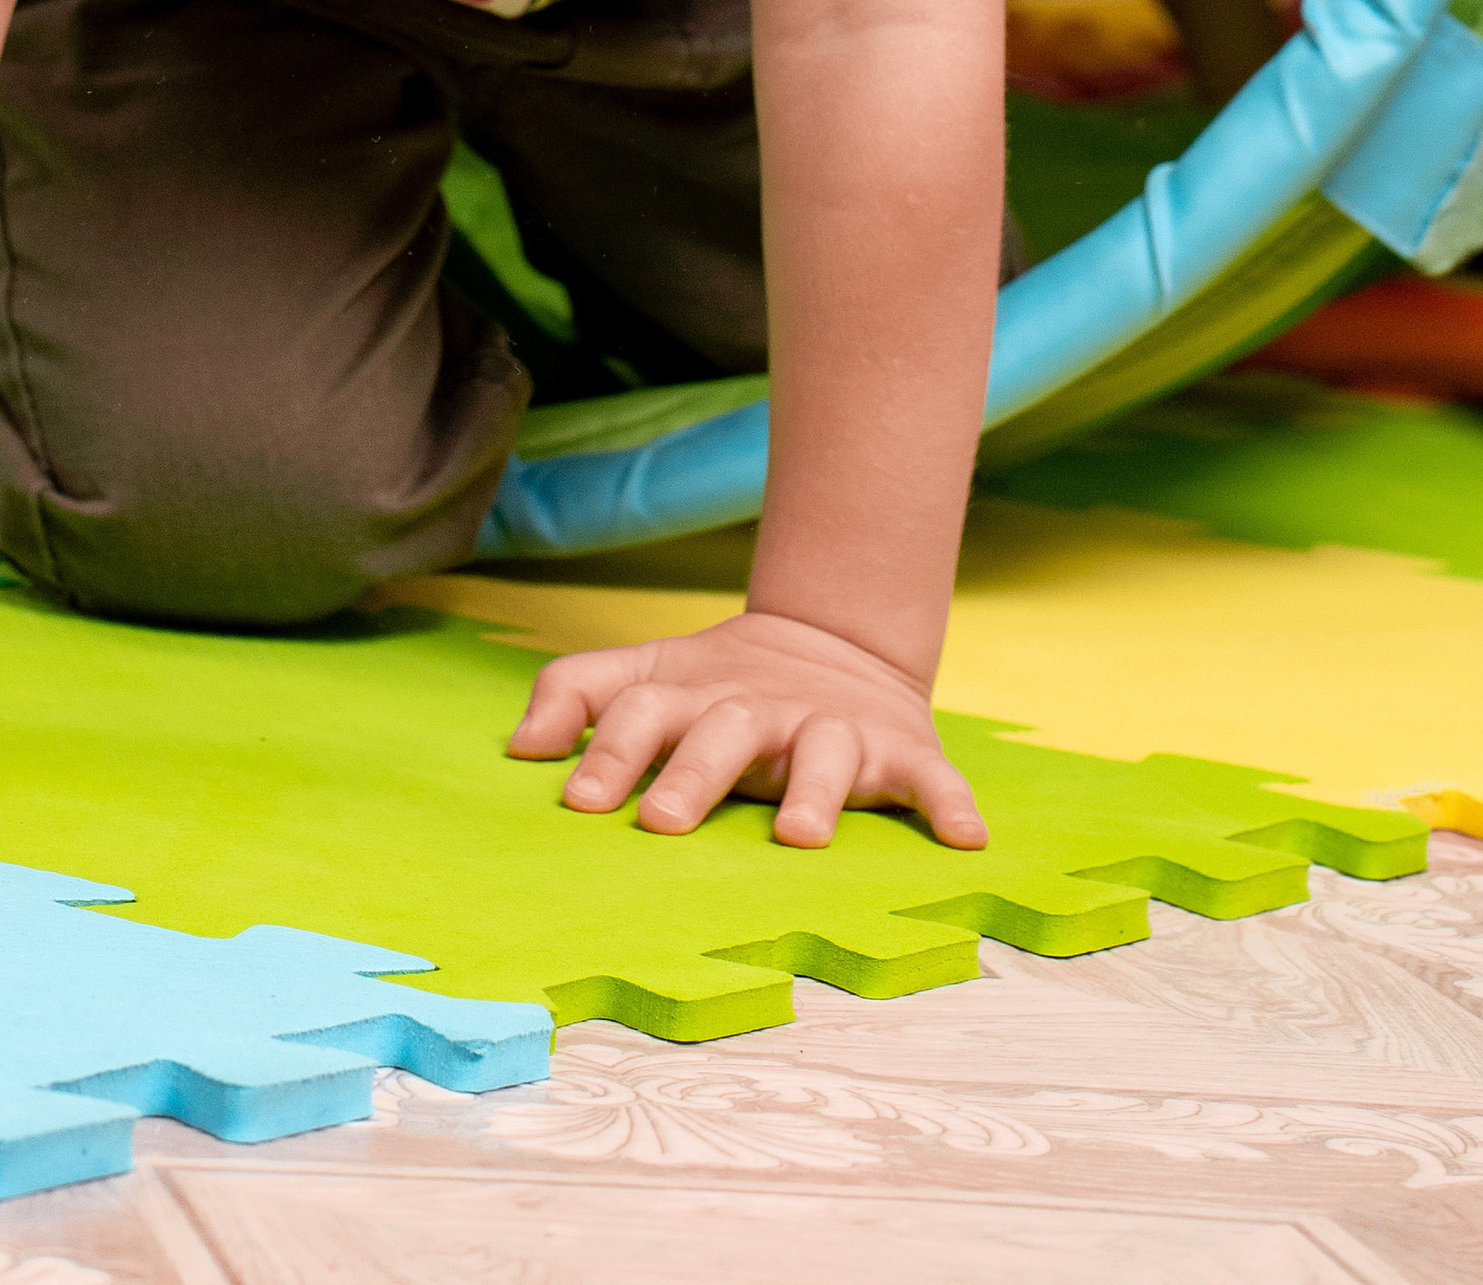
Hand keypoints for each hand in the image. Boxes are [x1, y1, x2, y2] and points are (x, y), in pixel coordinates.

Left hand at [506, 607, 986, 848]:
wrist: (834, 643)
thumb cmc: (715, 689)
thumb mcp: (644, 676)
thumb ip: (575, 694)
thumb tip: (515, 747)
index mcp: (693, 697)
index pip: (642, 712)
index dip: (609, 752)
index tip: (580, 802)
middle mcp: (760, 710)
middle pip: (724, 734)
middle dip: (693, 775)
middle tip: (663, 823)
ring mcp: (832, 729)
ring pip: (827, 752)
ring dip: (816, 791)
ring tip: (801, 837)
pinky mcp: (902, 750)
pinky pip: (934, 779)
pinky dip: (951, 803)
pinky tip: (967, 838)